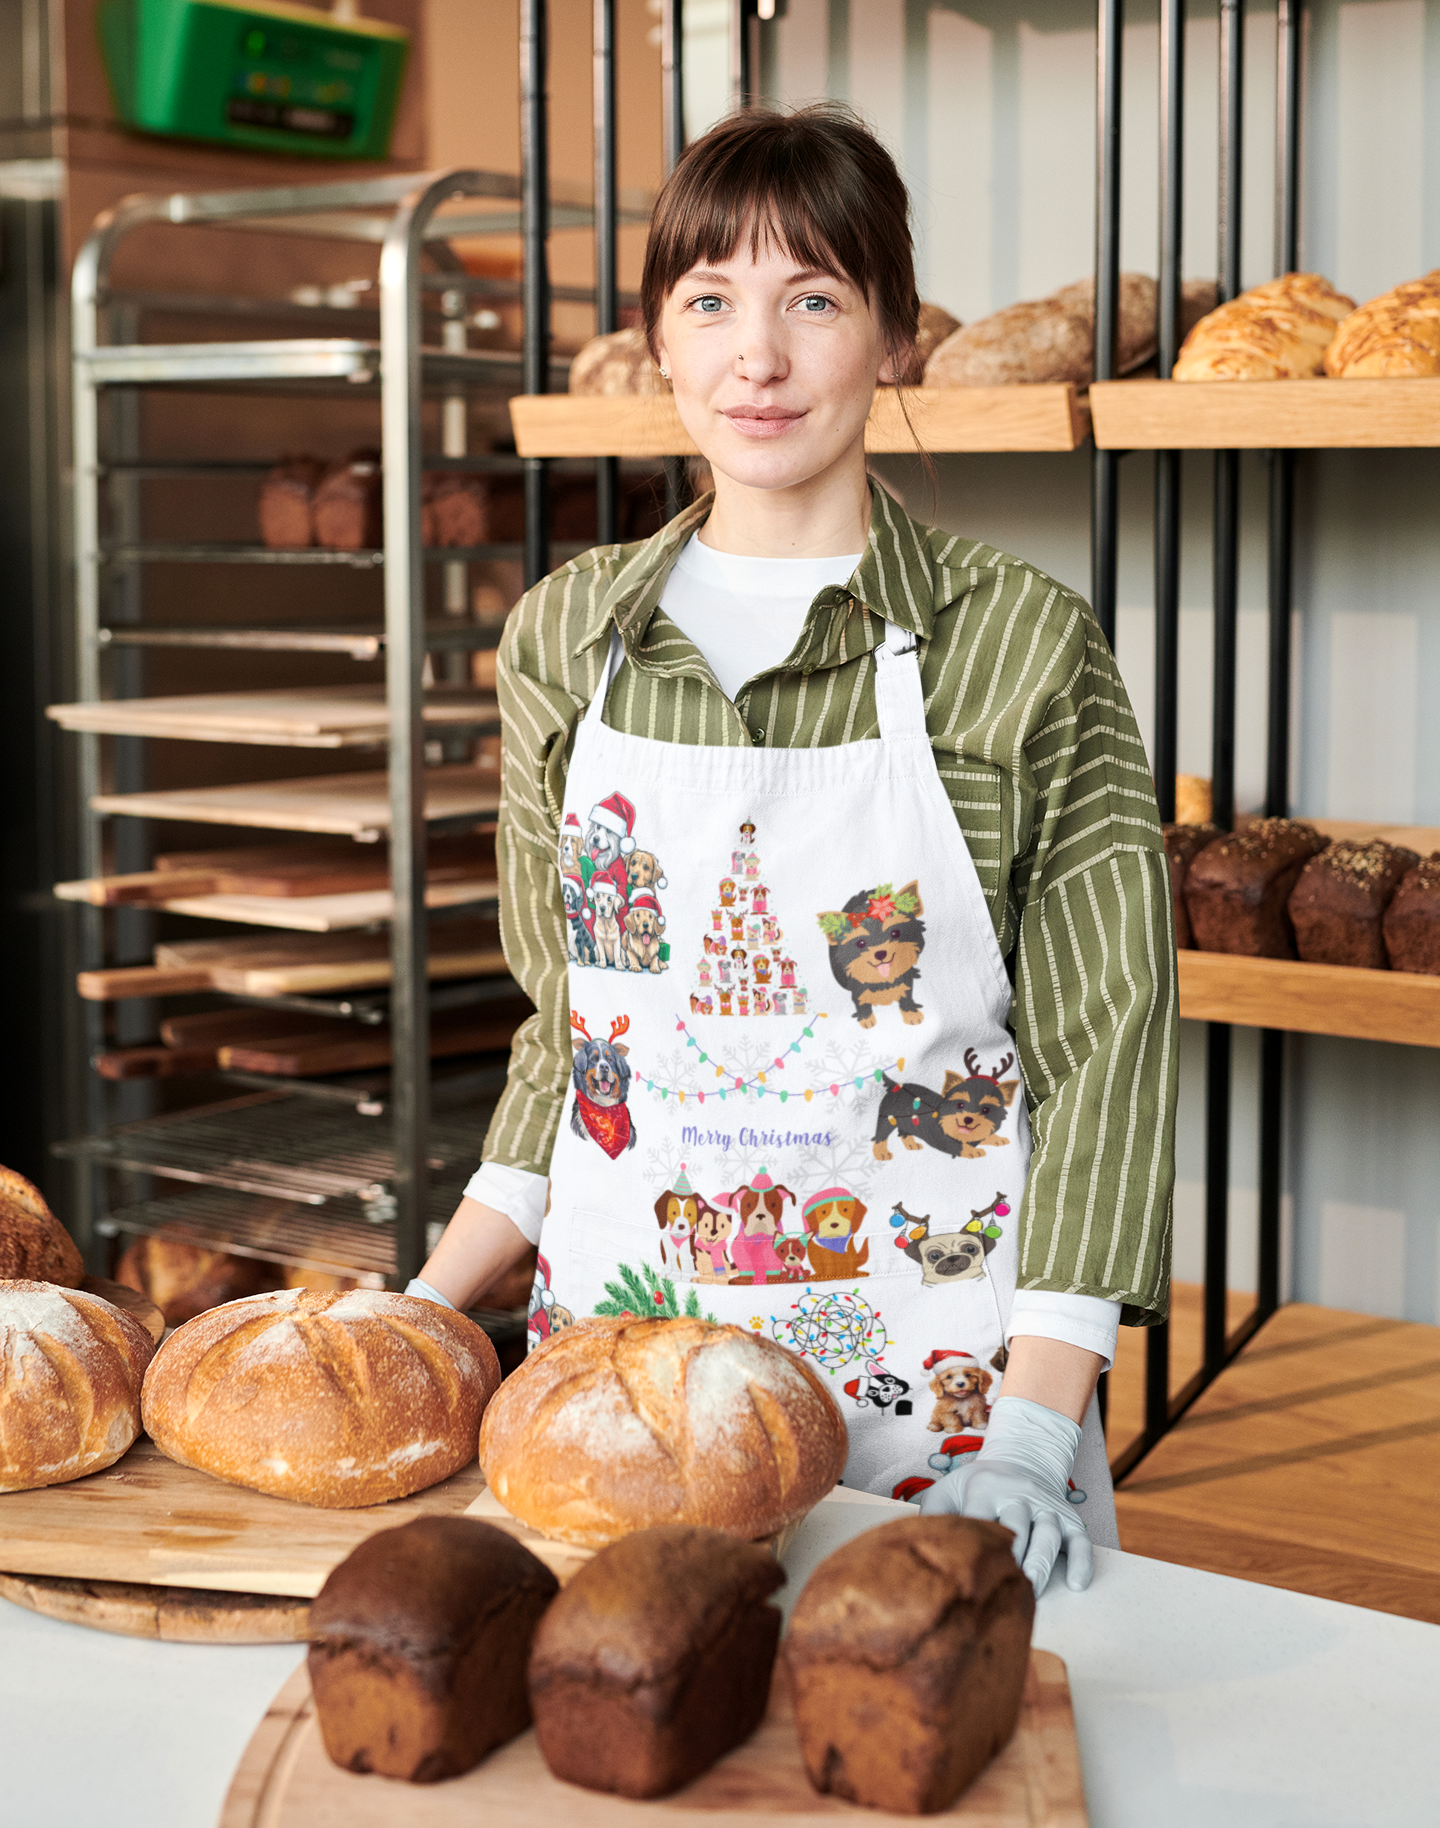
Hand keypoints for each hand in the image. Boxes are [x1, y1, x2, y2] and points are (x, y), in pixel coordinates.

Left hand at [919, 1395, 1092, 1595]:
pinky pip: (1080, 1539)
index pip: (981, 1516)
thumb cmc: (978, 1483)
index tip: (967, 1572)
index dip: (977, 1543)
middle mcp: (1018, 1494)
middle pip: (1019, 1525)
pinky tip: (1077, 1584)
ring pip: (1050, 1533)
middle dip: (1012, 1555)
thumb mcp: (949, 1487)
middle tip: (1004, 1586)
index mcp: (985, 1488)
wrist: (1023, 1456)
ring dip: (1042, 1561)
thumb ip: (932, 1513)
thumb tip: (916, 1545)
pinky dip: (1082, 1561)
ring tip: (1033, 1589)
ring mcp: (1046, 1506)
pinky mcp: (1068, 1516)